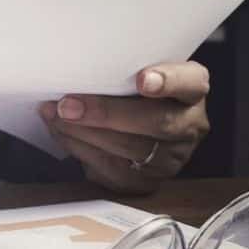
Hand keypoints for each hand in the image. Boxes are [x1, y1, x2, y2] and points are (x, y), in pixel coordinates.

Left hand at [39, 62, 210, 193]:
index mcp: (192, 90)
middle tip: (68, 106)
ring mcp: (171, 158)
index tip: (142, 80)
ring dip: (85, 133)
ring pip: (132, 149)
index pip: (191, 82)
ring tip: (56, 117)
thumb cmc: (131, 92)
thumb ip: (120, 69)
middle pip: (158, 122)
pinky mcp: (147, 181)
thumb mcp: (134, 72)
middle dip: (107, 113)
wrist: (134, 126)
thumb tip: (75, 67)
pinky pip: (113, 169)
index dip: (168, 81)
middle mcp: (189, 125)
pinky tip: (62, 134)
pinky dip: (81, 149)